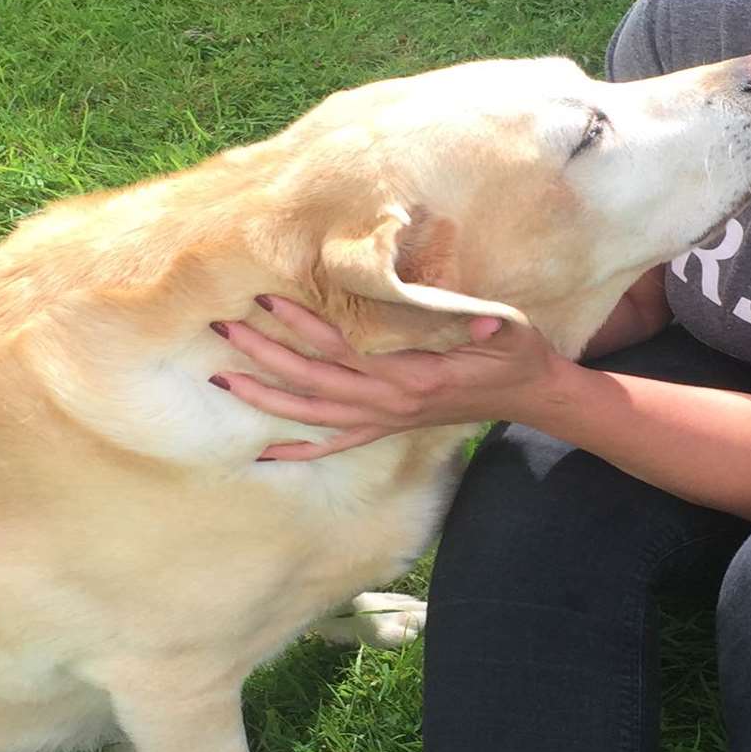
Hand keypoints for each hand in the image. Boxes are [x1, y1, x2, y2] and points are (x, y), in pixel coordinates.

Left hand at [208, 295, 566, 460]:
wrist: (528, 394)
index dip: (303, 326)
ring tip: (223, 379)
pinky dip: (296, 450)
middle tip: (223, 329)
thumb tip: (484, 324)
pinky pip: (333, 445)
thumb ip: (489, 327)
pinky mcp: (386, 429)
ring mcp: (384, 421)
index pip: (343, 349)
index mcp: (410, 376)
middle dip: (264, 356)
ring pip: (311, 415)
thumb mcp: (509, 330)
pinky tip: (262, 451)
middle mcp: (388, 404)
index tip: (266, 300)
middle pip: (312, 381)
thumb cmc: (515, 354)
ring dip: (265, 398)